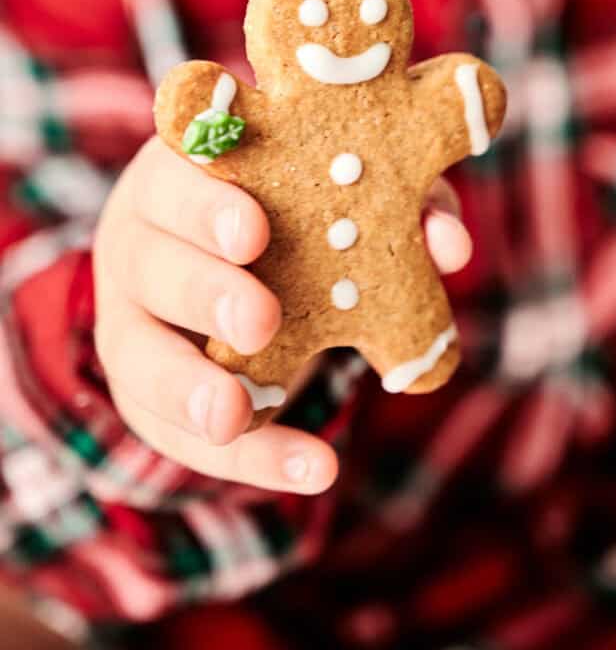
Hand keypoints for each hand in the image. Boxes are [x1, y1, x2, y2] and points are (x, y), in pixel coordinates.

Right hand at [93, 137, 470, 494]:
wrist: (224, 270)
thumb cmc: (285, 213)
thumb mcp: (339, 197)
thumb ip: (395, 203)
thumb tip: (449, 244)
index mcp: (176, 182)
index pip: (174, 180)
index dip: (207, 205)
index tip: (255, 232)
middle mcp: (140, 246)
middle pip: (152, 267)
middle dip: (204, 292)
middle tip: (261, 318)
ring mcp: (133, 321)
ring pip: (139, 356)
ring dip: (190, 387)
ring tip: (233, 414)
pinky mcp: (151, 392)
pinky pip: (183, 433)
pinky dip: (252, 454)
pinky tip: (313, 468)